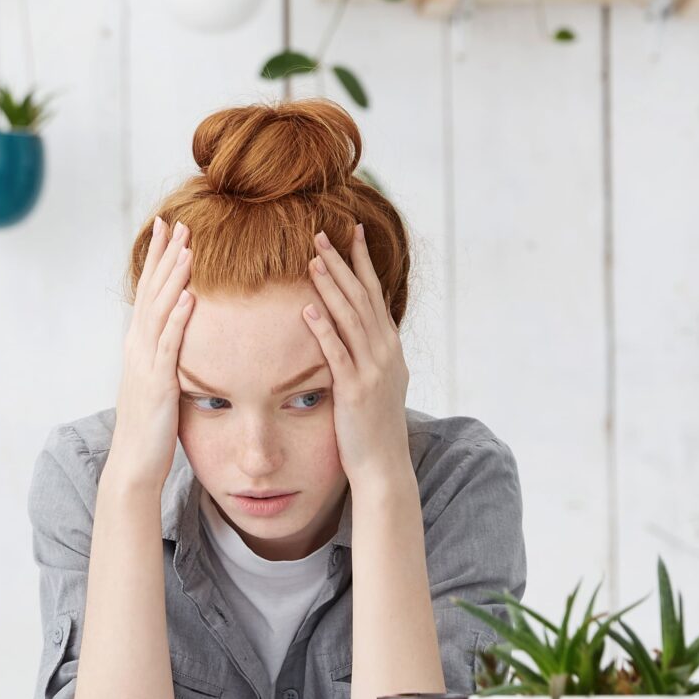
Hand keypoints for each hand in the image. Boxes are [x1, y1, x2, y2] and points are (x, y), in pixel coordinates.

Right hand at [105, 217, 193, 499]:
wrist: (134, 463)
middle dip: (164, 256)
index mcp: (139, 345)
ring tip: (186, 248)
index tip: (167, 229)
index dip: (157, 260)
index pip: (149, 292)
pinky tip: (190, 296)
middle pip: (151, 292)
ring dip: (173, 277)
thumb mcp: (158, 383)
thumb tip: (179, 336)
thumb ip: (165, 356)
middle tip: (176, 223)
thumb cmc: (150, 427)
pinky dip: (179, 318)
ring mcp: (145, 363)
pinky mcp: (158, 382)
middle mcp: (137, 347)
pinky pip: (170, 344)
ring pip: (159, 310)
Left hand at [304, 224, 413, 494]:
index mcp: (389, 347)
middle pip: (362, 297)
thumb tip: (359, 329)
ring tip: (313, 260)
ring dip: (331, 286)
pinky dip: (323, 329)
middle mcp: (385, 353)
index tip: (352, 233)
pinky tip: (308, 309)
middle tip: (322, 234)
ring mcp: (372, 370)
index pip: (375, 294)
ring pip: (351, 318)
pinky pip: (337, 353)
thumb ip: (369, 353)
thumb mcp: (379, 382)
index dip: (363, 262)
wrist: (383, 466)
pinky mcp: (355, 390)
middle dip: (342, 263)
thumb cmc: (374, 426)